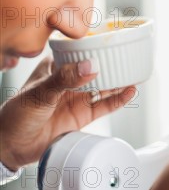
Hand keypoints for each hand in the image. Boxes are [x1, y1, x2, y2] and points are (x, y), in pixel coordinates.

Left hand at [0, 57, 134, 169]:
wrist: (12, 146)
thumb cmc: (16, 115)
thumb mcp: (40, 93)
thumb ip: (64, 80)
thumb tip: (89, 67)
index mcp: (54, 67)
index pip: (77, 52)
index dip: (94, 46)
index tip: (111, 42)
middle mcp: (68, 81)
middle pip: (95, 70)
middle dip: (112, 64)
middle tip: (129, 58)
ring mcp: (77, 98)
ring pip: (103, 87)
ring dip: (119, 82)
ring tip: (135, 74)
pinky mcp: (83, 115)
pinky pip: (105, 106)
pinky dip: (119, 100)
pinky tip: (130, 93)